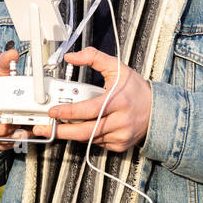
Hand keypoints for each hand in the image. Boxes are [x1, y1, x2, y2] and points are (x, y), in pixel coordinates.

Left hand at [30, 47, 152, 151]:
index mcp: (118, 101)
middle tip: (44, 128)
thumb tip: (72, 57)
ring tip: (57, 127)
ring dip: (72, 133)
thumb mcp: (117, 67)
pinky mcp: (120, 145)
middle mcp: (120, 121)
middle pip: (85, 131)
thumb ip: (94, 58)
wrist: (158, 110)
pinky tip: (82, 127)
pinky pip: (96, 143)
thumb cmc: (135, 89)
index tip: (53, 111)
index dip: (68, 112)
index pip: (88, 110)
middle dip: (61, 131)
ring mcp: (121, 135)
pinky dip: (87, 136)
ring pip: (89, 138)